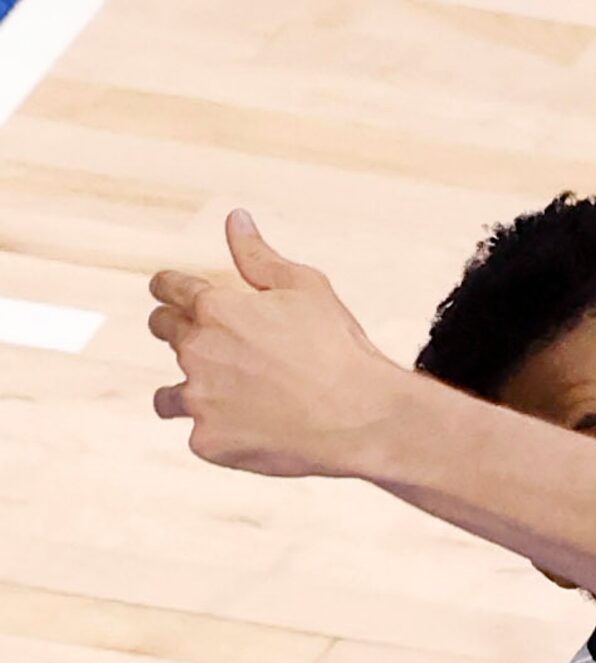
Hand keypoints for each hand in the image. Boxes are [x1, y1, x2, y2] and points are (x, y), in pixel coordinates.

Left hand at [147, 211, 409, 477]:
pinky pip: (199, 437)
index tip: (177, 297)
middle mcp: (196, 350)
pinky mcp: (209, 441)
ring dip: (188, 393)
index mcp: (215, 307)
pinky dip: (221, 436)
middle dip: (179, 333)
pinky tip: (256, 435)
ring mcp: (199, 398)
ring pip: (168, 396)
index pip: (166, 287)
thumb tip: (234, 218)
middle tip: (217, 351)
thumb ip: (260, 256)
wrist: (364, 418)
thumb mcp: (307, 289)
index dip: (171, 290)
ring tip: (228, 403)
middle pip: (162, 331)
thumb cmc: (341, 349)